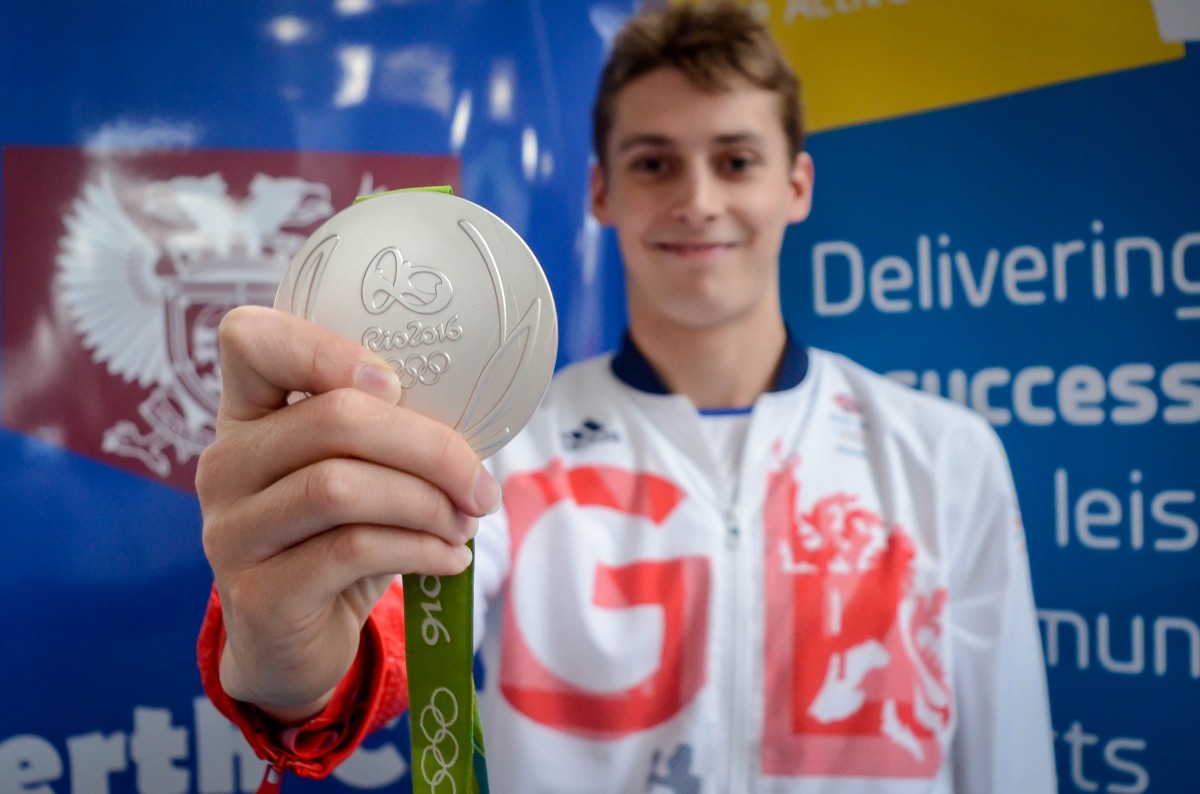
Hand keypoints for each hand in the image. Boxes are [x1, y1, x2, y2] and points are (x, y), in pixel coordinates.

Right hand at [197, 306, 499, 722]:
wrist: (296, 645)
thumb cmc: (338, 541)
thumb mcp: (357, 475)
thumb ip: (387, 435)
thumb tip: (476, 420)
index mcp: (246, 414)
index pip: (250, 339)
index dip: (324, 348)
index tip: (396, 384)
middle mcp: (225, 464)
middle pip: (333, 418)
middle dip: (430, 448)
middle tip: (477, 483)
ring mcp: (231, 532)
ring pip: (341, 487)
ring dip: (427, 503)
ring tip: (464, 523)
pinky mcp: (258, 594)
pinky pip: (352, 550)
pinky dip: (419, 548)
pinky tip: (449, 558)